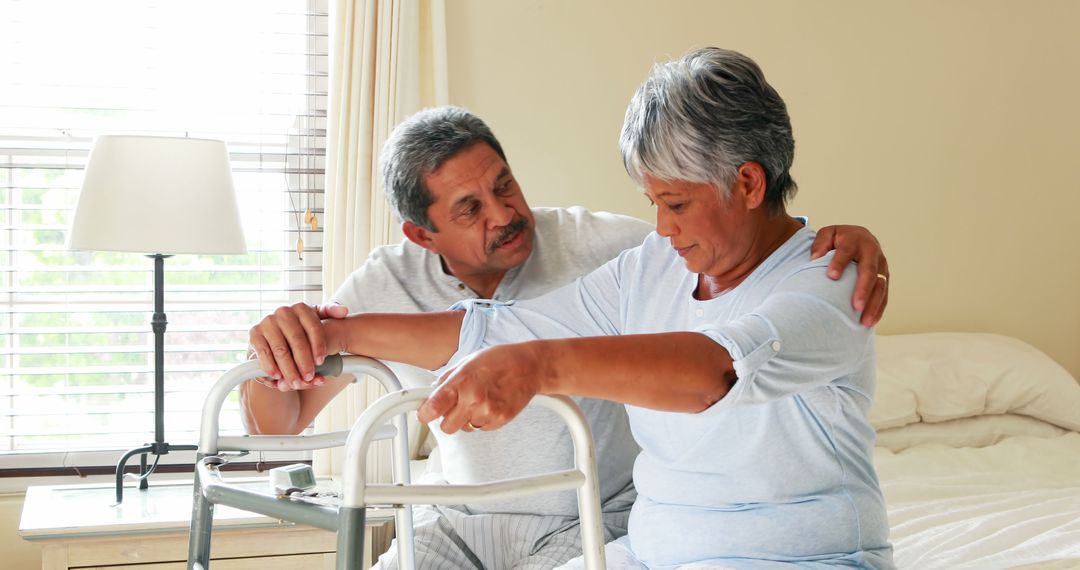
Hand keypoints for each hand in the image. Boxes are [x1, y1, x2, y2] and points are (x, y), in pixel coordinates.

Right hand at [249, 302, 348, 389]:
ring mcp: (268, 322)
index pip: (313, 327)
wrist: (277, 332)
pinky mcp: (254, 333)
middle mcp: (283, 312)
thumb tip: (343, 311)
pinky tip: (278, 378)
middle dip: (304, 362)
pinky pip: (264, 354)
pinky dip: (271, 367)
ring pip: (281, 350)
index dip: (318, 346)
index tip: (321, 362)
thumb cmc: (303, 329)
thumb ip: (331, 313)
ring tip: (296, 383)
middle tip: (309, 377)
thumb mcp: (318, 320)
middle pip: (297, 341)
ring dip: (289, 370)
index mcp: (302, 308)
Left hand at [417, 344, 542, 433]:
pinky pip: (482, 428)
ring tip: (479, 400)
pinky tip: (490, 403)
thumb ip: (449, 379)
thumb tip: (432, 393)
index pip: (432, 408)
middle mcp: (473, 399)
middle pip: (447, 427)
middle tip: (454, 406)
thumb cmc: (499, 360)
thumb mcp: (468, 362)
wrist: (530, 366)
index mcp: (462, 382)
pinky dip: (483, 419)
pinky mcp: (500, 420)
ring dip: (467, 418)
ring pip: (465, 428)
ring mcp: (488, 412)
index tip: (424, 414)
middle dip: (447, 418)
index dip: (424, 414)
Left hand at [811, 225, 888, 326]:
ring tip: (865, 321)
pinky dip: (879, 309)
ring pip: (881, 286)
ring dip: (874, 304)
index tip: (831, 276)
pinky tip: (871, 322)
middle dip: (864, 289)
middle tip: (856, 306)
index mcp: (855, 239)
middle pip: (869, 271)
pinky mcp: (884, 277)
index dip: (839, 262)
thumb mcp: (827, 234)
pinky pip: (884, 294)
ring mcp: (881, 265)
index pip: (846, 251)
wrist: (858, 237)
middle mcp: (872, 251)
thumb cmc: (838, 239)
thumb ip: (820, 244)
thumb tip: (815, 258)